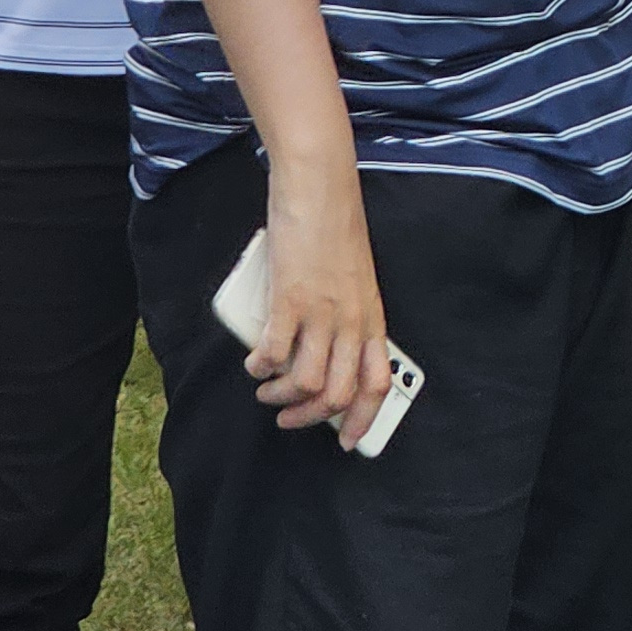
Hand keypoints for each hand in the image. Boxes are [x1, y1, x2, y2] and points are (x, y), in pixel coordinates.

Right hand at [255, 167, 392, 444]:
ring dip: (280, 396)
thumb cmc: (335, 228)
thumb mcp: (354, 279)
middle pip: (337, 394)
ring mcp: (322, 312)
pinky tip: (254, 363)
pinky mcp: (291, 299)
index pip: (377, 384)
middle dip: (308, 417)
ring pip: (304, 383)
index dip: (363, 420)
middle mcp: (352, 321)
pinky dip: (260, 367)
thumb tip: (323, 350)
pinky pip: (274, 353)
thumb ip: (345, 314)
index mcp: (373, 317)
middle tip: (287, 417)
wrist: (320, 188)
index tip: (347, 442)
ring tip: (266, 390)